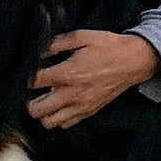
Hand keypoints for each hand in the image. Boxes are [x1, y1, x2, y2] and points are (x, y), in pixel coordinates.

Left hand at [27, 30, 159, 129]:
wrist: (133, 61)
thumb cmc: (108, 47)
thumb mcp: (82, 36)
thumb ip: (57, 43)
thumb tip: (40, 50)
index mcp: (68, 73)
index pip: (35, 82)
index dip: (27, 78)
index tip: (28, 73)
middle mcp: (72, 94)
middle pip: (37, 110)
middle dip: (28, 101)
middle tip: (31, 92)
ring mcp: (81, 106)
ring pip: (49, 122)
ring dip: (42, 112)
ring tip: (43, 100)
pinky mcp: (89, 112)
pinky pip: (65, 124)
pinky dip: (57, 118)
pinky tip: (58, 105)